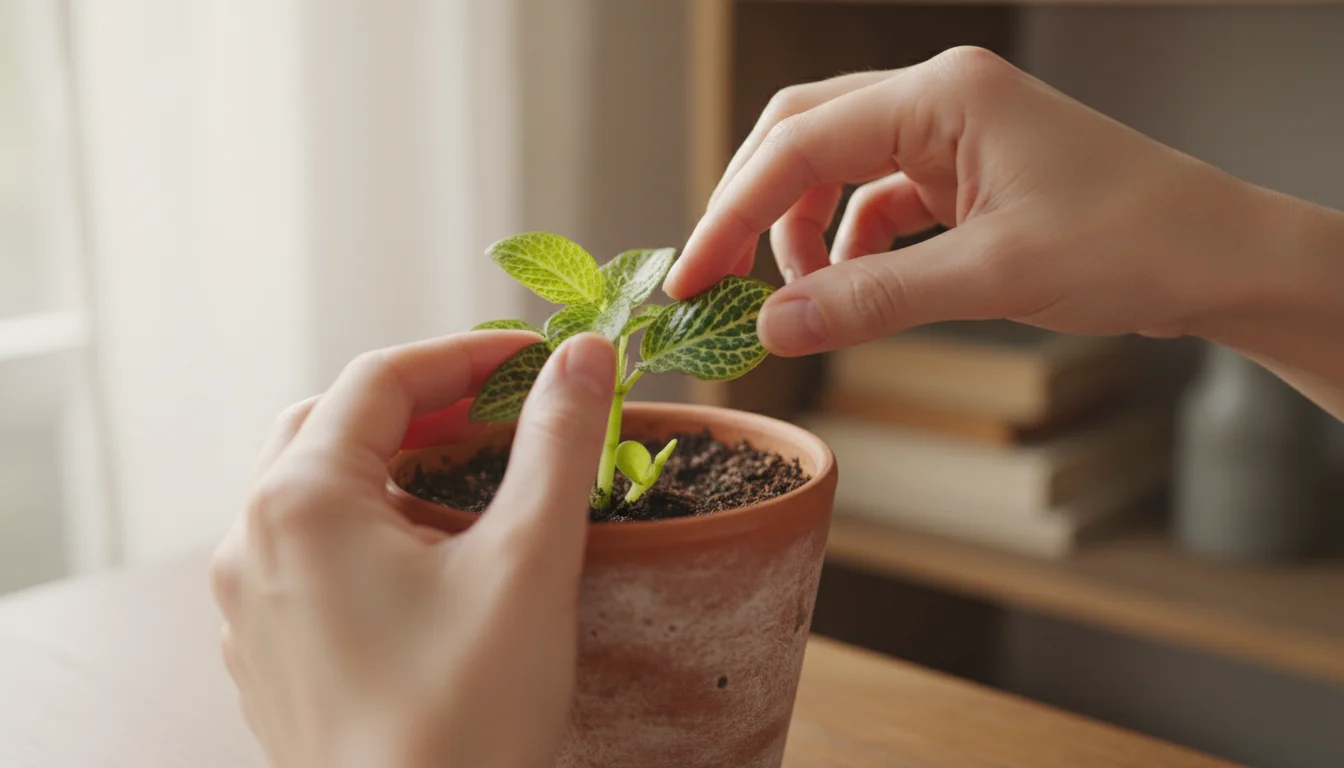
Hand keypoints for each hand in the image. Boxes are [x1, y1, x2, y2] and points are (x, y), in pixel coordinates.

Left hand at [209, 331, 616, 767]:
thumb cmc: (465, 715)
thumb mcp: (528, 561)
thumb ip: (558, 443)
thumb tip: (586, 354)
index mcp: (301, 503)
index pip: (381, 380)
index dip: (467, 356)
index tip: (541, 359)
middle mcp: (250, 543)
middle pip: (335, 425)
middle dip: (424, 404)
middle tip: (504, 410)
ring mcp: (247, 605)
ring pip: (314, 490)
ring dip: (393, 464)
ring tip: (473, 478)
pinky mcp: (265, 654)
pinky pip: (306, 555)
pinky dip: (367, 525)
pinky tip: (428, 559)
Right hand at [663, 46, 1343, 416]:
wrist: (1221, 257)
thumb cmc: (1134, 244)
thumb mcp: (990, 277)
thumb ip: (871, 298)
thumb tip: (773, 329)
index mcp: (942, 96)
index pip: (800, 143)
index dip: (731, 212)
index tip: (691, 275)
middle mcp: (939, 99)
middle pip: (803, 136)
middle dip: (751, 207)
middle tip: (714, 280)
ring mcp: (953, 133)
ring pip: (837, 168)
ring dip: (801, 230)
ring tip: (792, 296)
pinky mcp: (966, 172)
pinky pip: (879, 198)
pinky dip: (850, 243)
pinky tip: (847, 286)